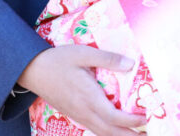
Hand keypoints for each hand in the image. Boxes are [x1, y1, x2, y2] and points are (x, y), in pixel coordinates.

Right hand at [19, 44, 144, 135]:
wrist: (32, 70)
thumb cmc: (58, 59)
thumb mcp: (84, 53)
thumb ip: (108, 58)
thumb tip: (131, 64)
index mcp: (88, 97)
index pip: (113, 117)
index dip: (131, 121)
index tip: (146, 118)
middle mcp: (83, 111)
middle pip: (109, 131)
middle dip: (129, 134)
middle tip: (147, 133)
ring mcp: (77, 115)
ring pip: (100, 132)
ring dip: (118, 135)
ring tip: (135, 133)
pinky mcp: (72, 114)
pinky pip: (93, 128)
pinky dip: (107, 132)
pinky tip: (114, 128)